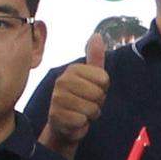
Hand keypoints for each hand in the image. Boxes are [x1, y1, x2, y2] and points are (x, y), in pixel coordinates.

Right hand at [44, 32, 112, 157]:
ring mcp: (57, 98)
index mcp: (73, 70)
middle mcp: (62, 81)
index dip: (103, 89)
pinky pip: (82, 120)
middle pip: (98, 94)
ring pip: (92, 108)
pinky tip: (75, 121)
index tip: (92, 91)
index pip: (104, 79)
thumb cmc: (80, 99)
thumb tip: (97, 35)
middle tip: (87, 103)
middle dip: (98, 103)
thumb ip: (95, 57)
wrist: (64, 124)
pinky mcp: (56, 116)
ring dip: (91, 114)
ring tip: (81, 112)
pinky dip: (82, 124)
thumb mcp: (90, 77)